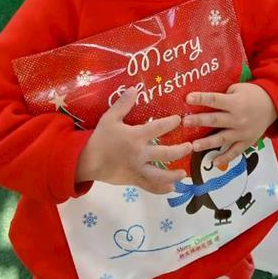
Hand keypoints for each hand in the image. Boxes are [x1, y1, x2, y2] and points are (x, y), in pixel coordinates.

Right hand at [75, 89, 190, 194]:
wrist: (87, 161)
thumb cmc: (100, 138)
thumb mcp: (110, 118)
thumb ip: (123, 104)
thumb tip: (134, 89)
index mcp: (135, 137)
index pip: (158, 128)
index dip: (171, 123)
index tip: (179, 120)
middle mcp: (140, 154)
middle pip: (165, 153)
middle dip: (180, 150)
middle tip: (190, 146)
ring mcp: (137, 169)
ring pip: (160, 175)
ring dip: (174, 174)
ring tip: (184, 173)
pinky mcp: (133, 180)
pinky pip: (149, 186)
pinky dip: (161, 189)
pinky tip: (170, 188)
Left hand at [182, 83, 277, 166]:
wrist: (273, 105)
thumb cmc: (253, 94)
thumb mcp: (238, 88)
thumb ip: (223, 95)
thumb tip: (203, 99)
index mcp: (235, 102)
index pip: (215, 100)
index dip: (201, 99)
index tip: (188, 98)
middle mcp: (238, 118)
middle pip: (215, 120)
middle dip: (199, 121)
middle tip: (185, 122)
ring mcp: (242, 132)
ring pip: (222, 138)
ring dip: (207, 143)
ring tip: (193, 146)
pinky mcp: (247, 142)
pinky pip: (234, 152)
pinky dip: (224, 158)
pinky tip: (213, 162)